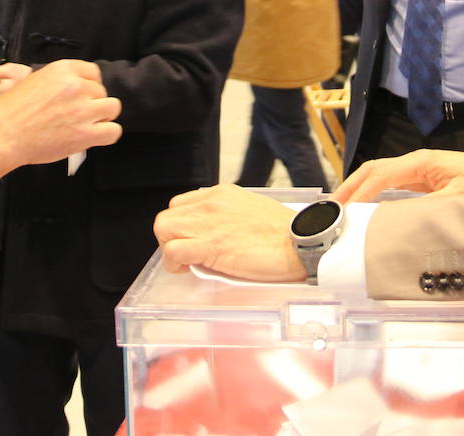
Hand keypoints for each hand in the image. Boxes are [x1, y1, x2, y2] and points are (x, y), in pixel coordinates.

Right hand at [0, 59, 120, 177]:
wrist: (3, 135)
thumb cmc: (13, 111)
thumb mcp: (35, 80)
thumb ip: (61, 80)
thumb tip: (80, 85)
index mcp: (63, 69)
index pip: (93, 72)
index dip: (89, 86)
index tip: (82, 96)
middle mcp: (76, 86)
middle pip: (102, 91)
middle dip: (92, 103)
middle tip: (75, 115)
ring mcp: (83, 109)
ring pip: (112, 108)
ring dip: (101, 117)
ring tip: (86, 125)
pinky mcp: (86, 133)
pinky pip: (113, 131)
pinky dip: (106, 135)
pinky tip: (93, 136)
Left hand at [154, 184, 304, 281]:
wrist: (300, 242)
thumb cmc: (285, 233)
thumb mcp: (253, 211)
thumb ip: (230, 217)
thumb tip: (218, 233)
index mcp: (222, 194)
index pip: (181, 204)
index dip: (182, 225)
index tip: (191, 240)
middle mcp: (211, 204)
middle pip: (167, 216)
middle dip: (171, 238)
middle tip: (186, 254)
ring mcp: (209, 224)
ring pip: (163, 229)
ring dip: (169, 249)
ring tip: (185, 263)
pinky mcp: (210, 246)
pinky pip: (173, 251)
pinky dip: (174, 263)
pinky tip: (187, 269)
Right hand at [333, 149, 463, 203]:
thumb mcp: (462, 196)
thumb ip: (433, 207)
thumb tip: (404, 219)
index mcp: (420, 162)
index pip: (380, 176)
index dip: (361, 193)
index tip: (346, 210)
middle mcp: (413, 162)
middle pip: (371, 170)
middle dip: (349, 186)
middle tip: (330, 207)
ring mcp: (414, 168)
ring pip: (376, 174)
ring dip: (356, 188)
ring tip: (339, 206)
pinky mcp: (418, 176)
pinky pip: (387, 182)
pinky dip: (370, 191)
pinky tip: (363, 204)